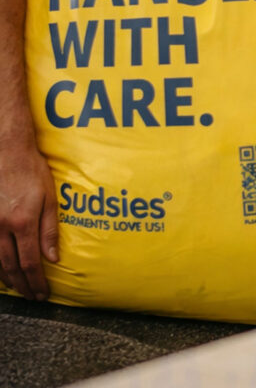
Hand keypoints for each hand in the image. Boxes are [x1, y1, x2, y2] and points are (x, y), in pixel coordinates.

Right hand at [0, 142, 57, 299]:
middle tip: (32, 297)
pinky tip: (2, 272)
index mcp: (23, 223)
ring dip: (8, 280)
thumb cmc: (32, 173)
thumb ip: (50, 230)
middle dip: (23, 285)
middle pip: (11, 267)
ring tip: (19, 289)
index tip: (43, 293)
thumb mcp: (49, 198)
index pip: (30, 263)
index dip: (36, 281)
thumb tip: (53, 259)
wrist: (7, 154)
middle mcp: (2, 229)